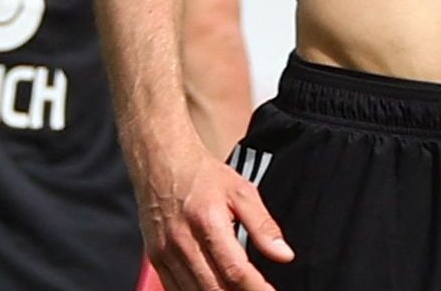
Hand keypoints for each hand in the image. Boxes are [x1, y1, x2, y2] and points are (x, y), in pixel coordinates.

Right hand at [141, 143, 291, 290]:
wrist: (161, 163)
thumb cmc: (204, 176)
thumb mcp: (241, 192)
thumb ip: (263, 226)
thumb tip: (285, 255)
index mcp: (208, 222)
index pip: (235, 270)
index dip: (256, 289)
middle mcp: (183, 242)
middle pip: (214, 289)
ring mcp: (165, 253)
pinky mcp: (155, 260)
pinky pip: (176, 290)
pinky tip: (215, 290)